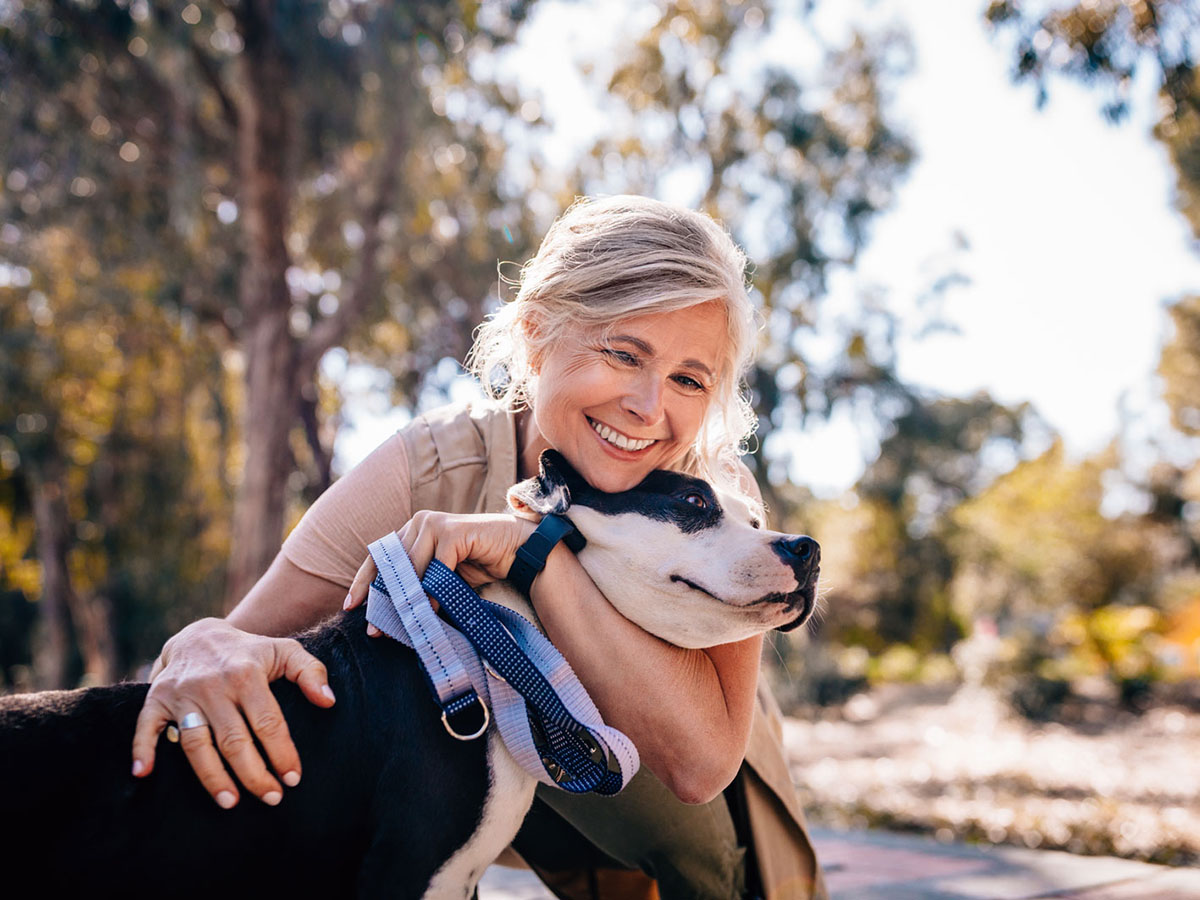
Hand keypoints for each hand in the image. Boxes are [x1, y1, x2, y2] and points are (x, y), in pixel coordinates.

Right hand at [131, 617, 335, 808]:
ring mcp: (183, 693)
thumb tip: (328, 702)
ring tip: (230, 802)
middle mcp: (213, 685)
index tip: (293, 778)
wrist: (200, 635)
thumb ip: (311, 672)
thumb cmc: (250, 652)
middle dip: (254, 774)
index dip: (281, 752)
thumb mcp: (285, 651)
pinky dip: (142, 749)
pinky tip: (144, 774)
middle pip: (234, 740)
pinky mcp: (156, 699)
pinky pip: (146, 727)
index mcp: (247, 674)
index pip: (268, 721)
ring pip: (196, 743)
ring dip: (212, 776)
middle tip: (271, 798)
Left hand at [345, 511, 535, 620]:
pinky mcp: (453, 531)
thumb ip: (417, 585)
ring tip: (401, 625)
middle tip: (375, 628)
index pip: (380, 557)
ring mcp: (435, 523)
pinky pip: (436, 567)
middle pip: (390, 564)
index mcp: (412, 530)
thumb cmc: (479, 564)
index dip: (364, 582)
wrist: (516, 550)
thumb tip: (388, 616)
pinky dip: (432, 591)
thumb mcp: (441, 577)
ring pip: (410, 567)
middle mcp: (419, 522)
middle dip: (382, 599)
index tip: (351, 606)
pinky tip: (430, 611)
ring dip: (406, 599)